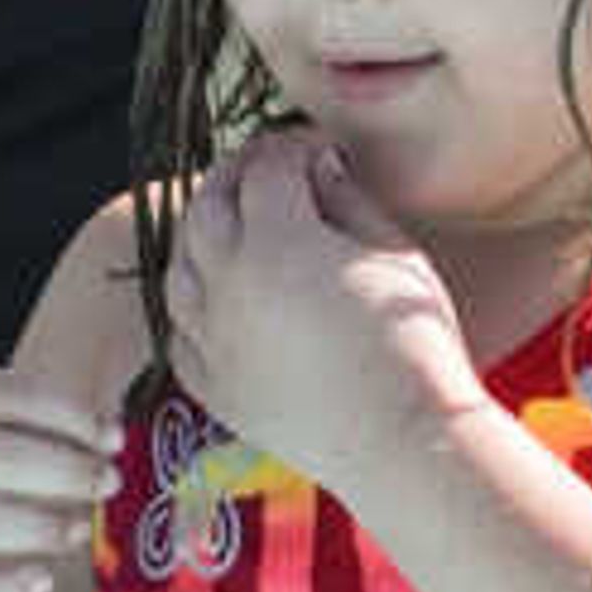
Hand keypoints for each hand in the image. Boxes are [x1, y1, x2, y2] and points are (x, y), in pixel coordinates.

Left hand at [162, 130, 470, 499]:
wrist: (404, 442)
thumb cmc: (413, 345)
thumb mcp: (394, 255)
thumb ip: (349, 201)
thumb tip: (318, 168)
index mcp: (277, 240)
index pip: (267, 169)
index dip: (293, 149)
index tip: (320, 151)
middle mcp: (229, 284)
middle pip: (206, 206)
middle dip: (235, 177)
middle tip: (266, 170)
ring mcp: (213, 341)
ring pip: (178, 270)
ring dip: (199, 238)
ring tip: (231, 229)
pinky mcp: (216, 391)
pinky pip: (179, 338)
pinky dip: (190, 310)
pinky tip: (214, 302)